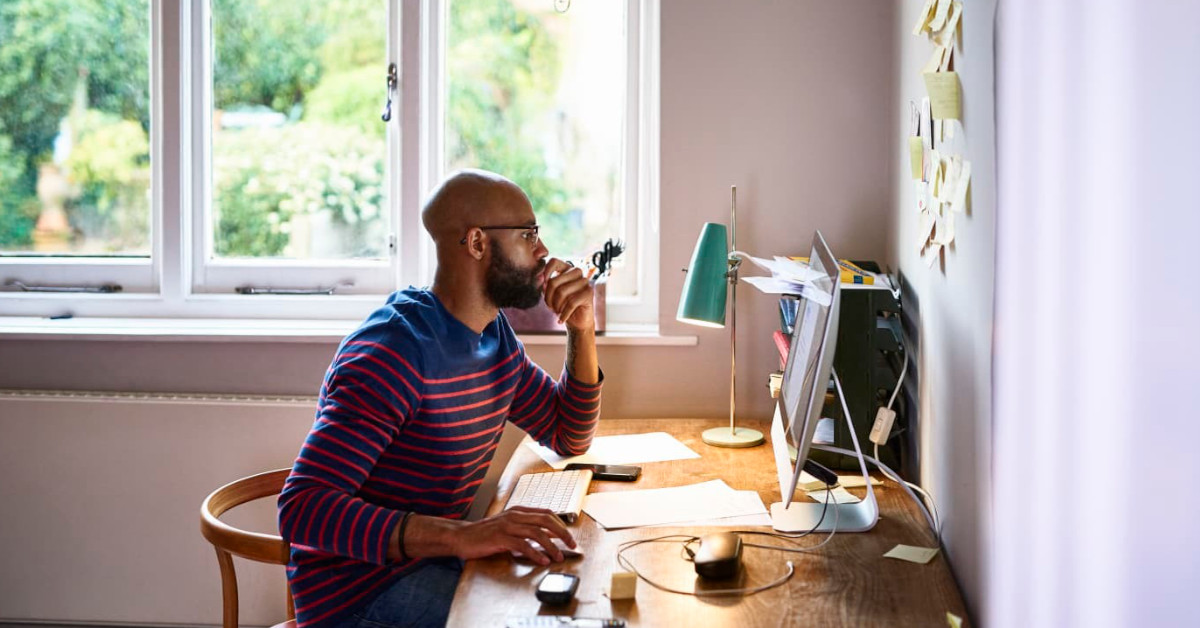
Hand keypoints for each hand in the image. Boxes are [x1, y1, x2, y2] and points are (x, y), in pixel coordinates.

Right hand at [455, 507, 575, 564]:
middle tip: (571, 545)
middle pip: (546, 520)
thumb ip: (526, 528)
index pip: (547, 514)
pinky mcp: (500, 538)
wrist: (462, 536)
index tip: (570, 537)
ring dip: (551, 546)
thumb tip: (547, 536)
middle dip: (562, 533)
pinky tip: (542, 560)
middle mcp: (515, 515)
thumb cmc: (485, 534)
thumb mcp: (508, 526)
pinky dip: (535, 553)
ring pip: (537, 533)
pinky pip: (523, 545)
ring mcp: (507, 526)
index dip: (561, 525)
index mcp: (518, 511)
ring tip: (558, 557)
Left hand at [541, 258, 594, 331]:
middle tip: (550, 307)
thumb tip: (539, 279)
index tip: (542, 286)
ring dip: (556, 306)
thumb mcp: (550, 294)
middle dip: (548, 298)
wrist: (577, 321)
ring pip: (562, 292)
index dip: (545, 272)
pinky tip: (561, 319)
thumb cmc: (562, 305)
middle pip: (554, 281)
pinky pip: (571, 303)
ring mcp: (584, 281)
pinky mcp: (589, 293)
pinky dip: (564, 314)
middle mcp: (576, 272)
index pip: (553, 262)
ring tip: (556, 312)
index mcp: (566, 269)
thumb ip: (545, 285)